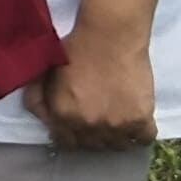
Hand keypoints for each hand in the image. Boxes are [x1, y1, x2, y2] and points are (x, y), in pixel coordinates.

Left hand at [30, 17, 158, 149]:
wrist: (110, 35)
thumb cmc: (76, 48)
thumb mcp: (45, 72)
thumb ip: (37, 100)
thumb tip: (44, 121)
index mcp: (63, 116)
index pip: (66, 142)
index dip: (70, 134)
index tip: (76, 126)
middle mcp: (89, 126)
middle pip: (92, 145)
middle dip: (91, 135)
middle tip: (96, 119)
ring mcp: (117, 125)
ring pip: (117, 145)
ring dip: (115, 136)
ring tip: (115, 120)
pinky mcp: (141, 119)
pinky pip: (143, 139)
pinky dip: (140, 133)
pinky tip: (134, 121)